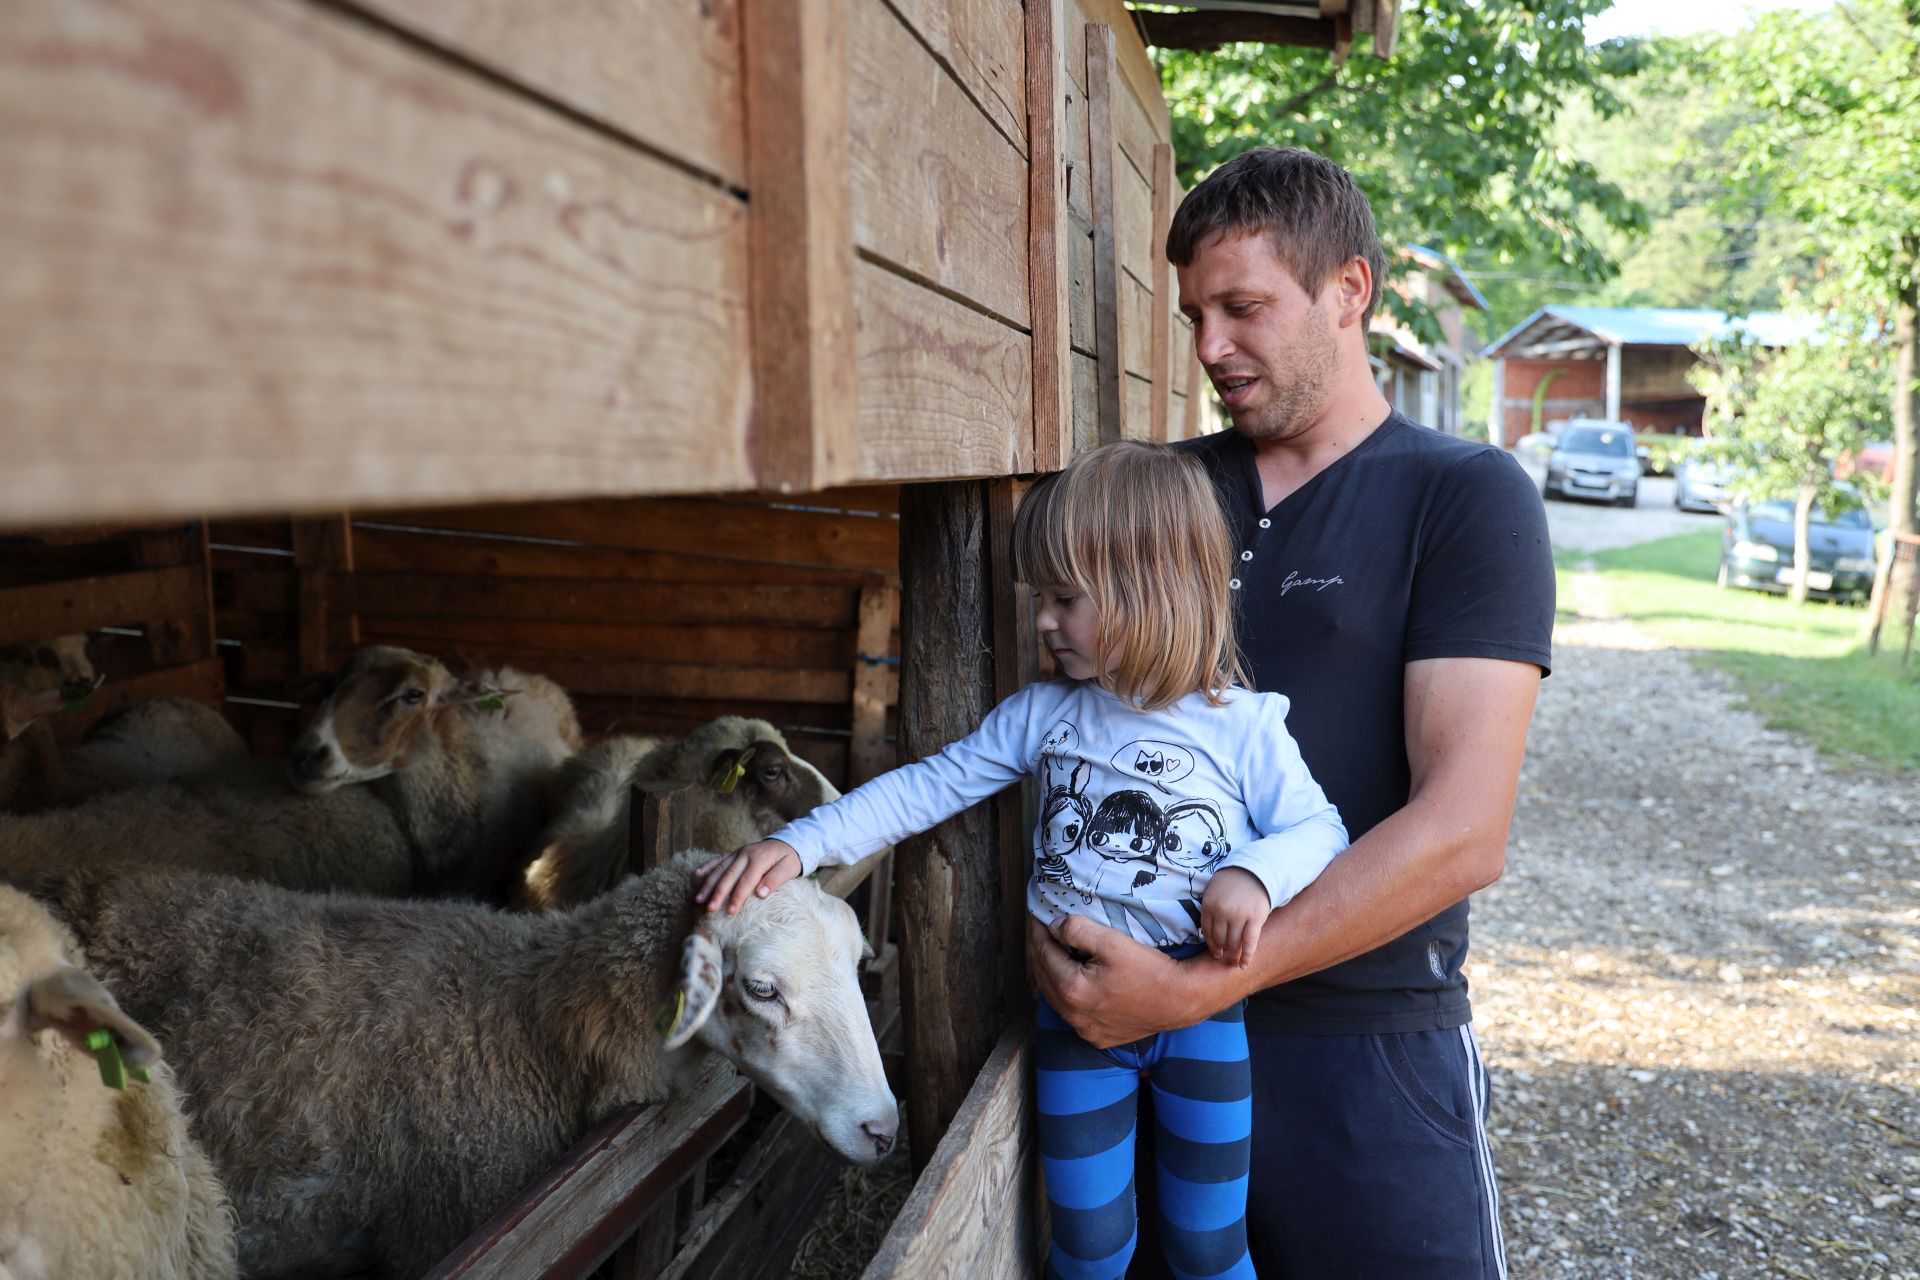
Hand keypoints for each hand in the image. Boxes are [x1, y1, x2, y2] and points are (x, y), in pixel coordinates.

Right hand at [693, 839, 800, 913]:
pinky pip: (718, 859)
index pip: (746, 881)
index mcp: (759, 858)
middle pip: (729, 876)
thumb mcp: (789, 869)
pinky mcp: (734, 853)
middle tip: (710, 909)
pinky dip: (707, 866)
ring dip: (708, 884)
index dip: (738, 897)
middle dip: (718, 894)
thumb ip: (775, 880)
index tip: (730, 911)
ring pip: (720, 869)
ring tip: (698, 899)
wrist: (788, 842)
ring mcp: (738, 852)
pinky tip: (697, 875)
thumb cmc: (789, 859)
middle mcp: (745, 854)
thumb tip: (760, 894)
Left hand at [1027, 914, 1237, 1049]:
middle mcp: (1074, 1015)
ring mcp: (1085, 1029)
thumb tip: (1054, 926)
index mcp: (1073, 989)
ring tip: (1049, 950)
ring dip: (1049, 973)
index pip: (1044, 954)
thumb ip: (1077, 930)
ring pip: (1054, 998)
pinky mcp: (1098, 1036)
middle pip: (1044, 977)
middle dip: (1039, 950)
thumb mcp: (1113, 942)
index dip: (1037, 932)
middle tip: (1037, 930)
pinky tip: (1069, 980)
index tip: (1035, 915)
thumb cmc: (1149, 969)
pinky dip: (1064, 994)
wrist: (1180, 1000)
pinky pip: (1071, 1013)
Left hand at [1201, 867, 1268, 968]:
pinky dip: (1246, 956)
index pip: (1207, 931)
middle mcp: (1222, 911)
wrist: (1255, 872)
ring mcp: (1238, 916)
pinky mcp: (1255, 919)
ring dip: (1233, 953)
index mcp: (1209, 904)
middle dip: (1222, 949)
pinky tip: (1243, 965)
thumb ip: (1210, 910)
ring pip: (1233, 943)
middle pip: (1220, 939)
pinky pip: (1249, 942)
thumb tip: (1207, 935)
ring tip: (1234, 958)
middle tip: (1225, 954)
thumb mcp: (1214, 891)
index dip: (1211, 944)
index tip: (1215, 951)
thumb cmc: (1233, 883)